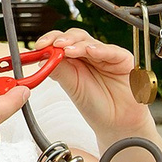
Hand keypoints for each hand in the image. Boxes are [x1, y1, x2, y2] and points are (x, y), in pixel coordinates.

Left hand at [33, 28, 157, 143]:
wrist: (117, 124)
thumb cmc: (97, 106)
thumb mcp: (72, 88)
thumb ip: (60, 72)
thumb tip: (42, 59)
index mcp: (75, 60)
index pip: (61, 42)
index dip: (50, 41)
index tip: (39, 47)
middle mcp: (89, 55)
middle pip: (75, 37)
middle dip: (62, 39)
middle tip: (53, 45)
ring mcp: (105, 56)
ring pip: (90, 42)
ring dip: (77, 44)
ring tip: (67, 50)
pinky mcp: (122, 60)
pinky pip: (111, 51)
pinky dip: (100, 50)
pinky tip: (90, 51)